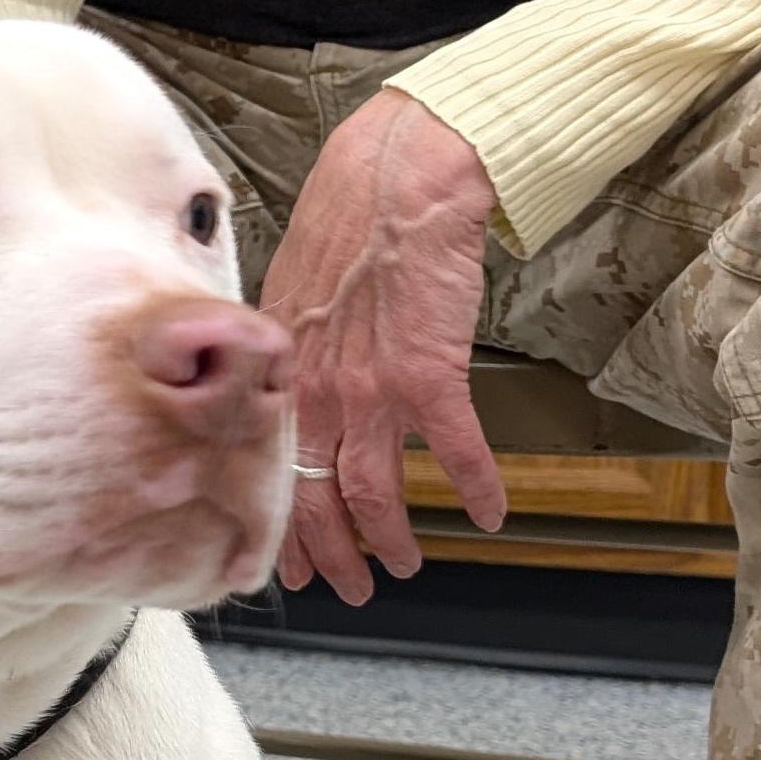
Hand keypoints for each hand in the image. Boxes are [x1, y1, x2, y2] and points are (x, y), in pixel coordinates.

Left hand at [261, 88, 504, 603]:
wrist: (398, 172)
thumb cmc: (346, 219)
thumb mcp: (285, 294)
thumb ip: (284, 357)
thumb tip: (283, 393)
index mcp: (281, 375)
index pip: (272, 474)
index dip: (281, 528)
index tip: (289, 564)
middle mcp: (317, 391)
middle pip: (315, 499)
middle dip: (331, 556)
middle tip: (348, 587)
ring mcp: (372, 387)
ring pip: (373, 491)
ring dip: (389, 538)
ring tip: (404, 563)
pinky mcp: (430, 372)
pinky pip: (456, 450)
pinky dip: (475, 488)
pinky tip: (489, 514)